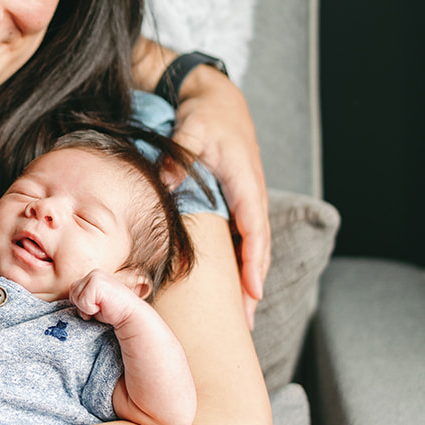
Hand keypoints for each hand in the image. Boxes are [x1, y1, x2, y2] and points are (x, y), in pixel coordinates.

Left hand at [68, 269, 140, 329]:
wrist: (131, 316)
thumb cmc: (113, 311)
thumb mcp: (95, 301)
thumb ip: (83, 296)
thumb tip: (64, 300)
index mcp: (93, 275)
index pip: (74, 290)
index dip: (82, 303)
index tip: (99, 306)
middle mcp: (94, 273)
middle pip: (72, 292)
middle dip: (83, 305)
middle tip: (100, 307)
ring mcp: (95, 276)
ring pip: (75, 297)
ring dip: (86, 307)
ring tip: (102, 306)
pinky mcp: (96, 283)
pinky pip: (82, 302)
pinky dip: (90, 309)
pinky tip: (104, 307)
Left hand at [167, 65, 269, 327]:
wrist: (219, 100)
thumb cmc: (206, 116)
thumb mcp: (192, 131)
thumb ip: (180, 157)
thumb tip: (165, 184)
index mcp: (246, 184)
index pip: (254, 232)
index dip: (254, 264)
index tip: (253, 293)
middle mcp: (254, 197)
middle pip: (259, 249)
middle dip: (255, 286)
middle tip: (246, 323)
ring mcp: (250, 201)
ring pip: (255, 247)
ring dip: (251, 280)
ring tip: (243, 316)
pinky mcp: (242, 202)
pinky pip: (247, 238)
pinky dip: (246, 263)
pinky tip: (237, 287)